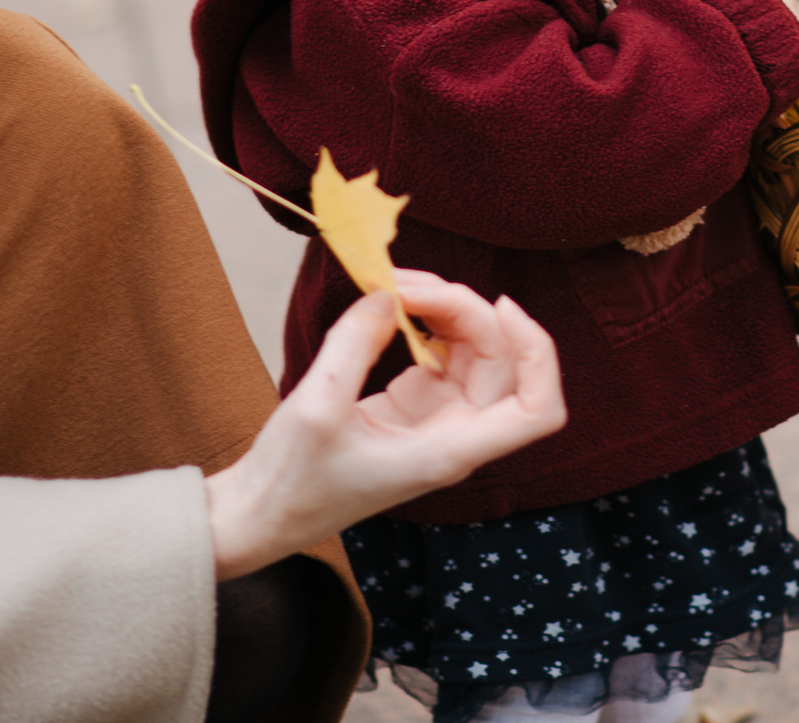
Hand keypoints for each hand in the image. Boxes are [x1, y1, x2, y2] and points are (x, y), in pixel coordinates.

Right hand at [204, 272, 563, 578]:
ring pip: (474, 355)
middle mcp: (454, 437)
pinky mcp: (413, 409)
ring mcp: (436, 422)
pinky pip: (443, 357)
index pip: (537, 412)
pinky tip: (396, 308)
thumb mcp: (317, 406)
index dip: (538, 355)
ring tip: (399, 286)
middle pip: (502, 364)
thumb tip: (387, 295)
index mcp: (448, 452)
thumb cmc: (290, 481)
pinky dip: (428, 325)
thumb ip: (356, 343)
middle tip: (406, 284)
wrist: (260, 515)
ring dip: (448, 312)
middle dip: (467, 311)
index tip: (502, 307)